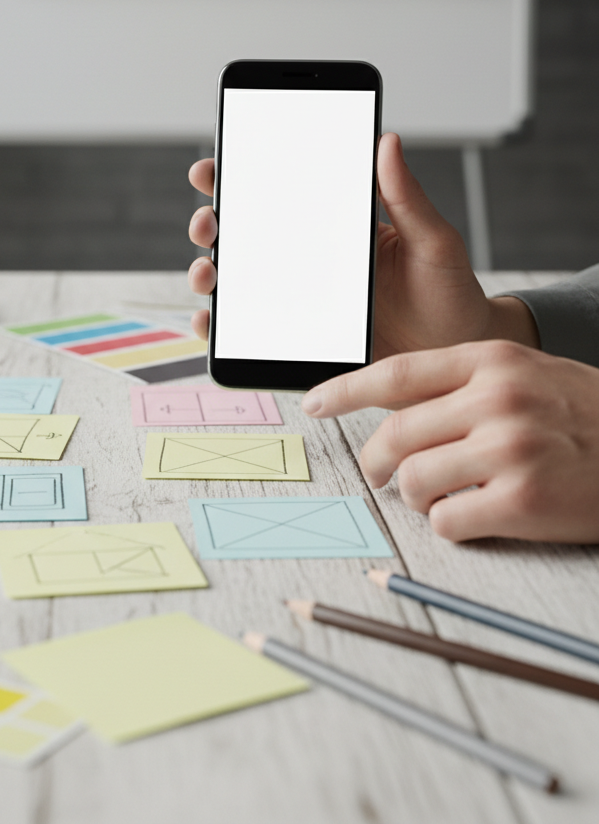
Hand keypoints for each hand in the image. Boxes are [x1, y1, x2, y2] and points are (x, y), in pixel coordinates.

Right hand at [186, 133, 539, 354]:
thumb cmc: (448, 294)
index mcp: (333, 227)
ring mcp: (297, 300)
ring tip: (207, 274)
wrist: (456, 356)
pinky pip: (247, 332)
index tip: (212, 168)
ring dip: (206, 272)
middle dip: (210, 223)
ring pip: (234, 282)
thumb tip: (387, 141)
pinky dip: (218, 328)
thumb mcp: (432, 240)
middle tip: (209, 223)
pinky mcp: (295, 339)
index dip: (235, 177)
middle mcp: (306, 260)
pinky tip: (210, 323)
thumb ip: (407, 197)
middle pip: (240, 235)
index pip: (276, 193)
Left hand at [302, 341, 598, 542]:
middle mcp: (496, 399)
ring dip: (416, 496)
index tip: (313, 405)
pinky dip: (449, 525)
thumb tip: (390, 408)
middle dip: (374, 463)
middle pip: (394, 436)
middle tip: (377, 476)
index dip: (345, 391)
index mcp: (491, 360)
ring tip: (443, 496)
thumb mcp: (527, 375)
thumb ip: (462, 385)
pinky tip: (475, 516)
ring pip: (414, 480)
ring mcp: (510, 449)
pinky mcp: (524, 500)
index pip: (395, 374)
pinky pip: (447, 521)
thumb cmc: (585, 415)